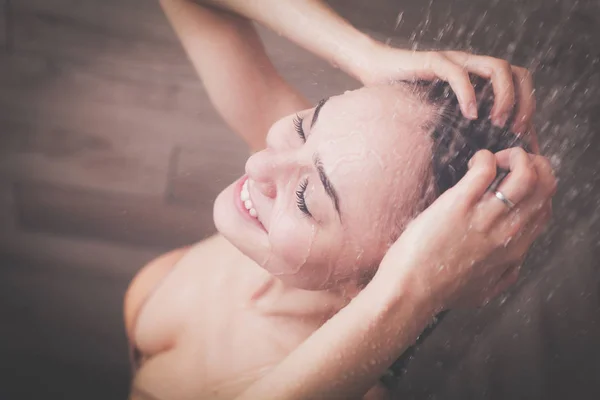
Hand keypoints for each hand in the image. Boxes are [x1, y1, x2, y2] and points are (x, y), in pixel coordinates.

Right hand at [358, 45, 534, 133]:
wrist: (373, 73)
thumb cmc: (404, 98)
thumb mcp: (440, 117)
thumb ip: (460, 127)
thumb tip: (480, 157)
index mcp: (478, 79)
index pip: (519, 86)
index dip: (527, 109)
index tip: (522, 138)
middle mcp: (472, 67)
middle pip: (518, 74)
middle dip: (523, 102)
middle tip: (514, 129)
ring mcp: (456, 62)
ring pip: (498, 68)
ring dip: (503, 96)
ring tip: (496, 121)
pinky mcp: (435, 62)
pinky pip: (459, 74)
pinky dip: (469, 94)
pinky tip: (469, 114)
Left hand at [376, 147, 555, 311]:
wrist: (411, 293)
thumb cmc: (439, 291)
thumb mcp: (484, 290)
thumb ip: (505, 275)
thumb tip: (515, 262)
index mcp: (514, 250)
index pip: (544, 209)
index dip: (538, 188)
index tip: (518, 180)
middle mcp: (507, 232)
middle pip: (544, 187)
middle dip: (535, 164)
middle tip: (511, 162)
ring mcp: (485, 217)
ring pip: (526, 175)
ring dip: (515, 157)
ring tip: (495, 160)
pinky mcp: (459, 205)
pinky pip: (486, 169)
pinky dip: (485, 158)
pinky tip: (474, 162)